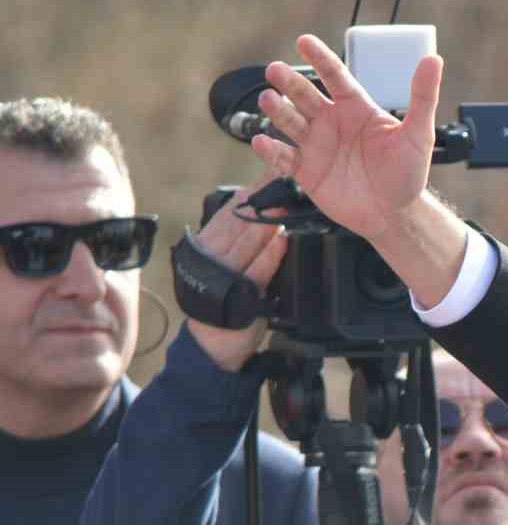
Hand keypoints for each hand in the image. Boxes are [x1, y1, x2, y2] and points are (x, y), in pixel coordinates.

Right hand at [184, 178, 288, 371]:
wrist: (215, 347)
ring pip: (245, 241)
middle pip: (237, 222)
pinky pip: (256, 270)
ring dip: (267, 221)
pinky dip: (270, 254)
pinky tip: (282, 239)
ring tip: (285, 203)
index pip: (227, 213)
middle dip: (262, 199)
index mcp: (204, 246)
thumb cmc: (225, 303)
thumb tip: (257, 210)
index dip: (249, 194)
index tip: (267, 176)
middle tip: (283, 179)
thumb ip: (237, 242)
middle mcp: (208, 257)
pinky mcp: (236, 296)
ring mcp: (220, 276)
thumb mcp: (226, 266)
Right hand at [253, 34, 441, 241]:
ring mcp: (317, 146)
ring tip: (267, 99)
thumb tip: (433, 59)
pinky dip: (271, 150)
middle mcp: (333, 122)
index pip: (335, 77)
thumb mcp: (419, 133)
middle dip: (289, 82)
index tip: (304, 41)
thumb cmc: (409, 173)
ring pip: (290, 121)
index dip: (320, 58)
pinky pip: (284, 158)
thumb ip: (422, 96)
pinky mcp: (307, 171)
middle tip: (274, 70)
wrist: (397, 215)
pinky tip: (262, 141)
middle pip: (305, 95)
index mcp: (356, 109)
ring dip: (277, 110)